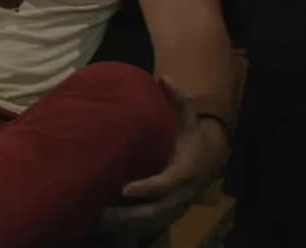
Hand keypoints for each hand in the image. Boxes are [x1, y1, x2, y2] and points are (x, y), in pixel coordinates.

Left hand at [99, 76, 229, 235]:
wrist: (210, 159)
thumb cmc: (191, 136)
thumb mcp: (188, 118)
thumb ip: (176, 100)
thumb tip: (165, 77)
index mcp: (185, 171)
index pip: (166, 183)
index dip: (147, 188)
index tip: (125, 189)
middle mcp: (181, 194)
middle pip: (155, 211)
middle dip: (129, 215)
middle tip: (102, 213)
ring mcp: (175, 206)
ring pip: (150, 222)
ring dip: (124, 225)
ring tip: (95, 222)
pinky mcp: (167, 213)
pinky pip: (147, 225)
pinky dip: (127, 228)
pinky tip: (100, 225)